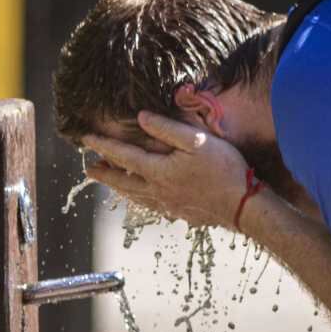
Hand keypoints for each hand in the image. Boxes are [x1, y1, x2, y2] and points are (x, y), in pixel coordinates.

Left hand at [83, 111, 249, 229]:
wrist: (244, 207)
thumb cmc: (224, 169)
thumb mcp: (196, 141)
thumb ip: (166, 129)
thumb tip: (141, 117)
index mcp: (159, 171)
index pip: (123, 156)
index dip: (104, 146)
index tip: (87, 139)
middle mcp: (158, 191)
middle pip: (123, 182)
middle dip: (105, 174)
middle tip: (89, 169)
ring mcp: (169, 205)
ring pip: (136, 196)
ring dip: (120, 188)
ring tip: (110, 183)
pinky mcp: (182, 214)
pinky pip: (152, 206)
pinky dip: (140, 199)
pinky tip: (145, 198)